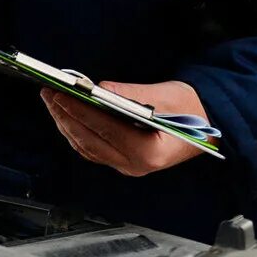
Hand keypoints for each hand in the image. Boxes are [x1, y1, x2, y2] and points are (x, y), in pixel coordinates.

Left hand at [41, 79, 207, 176]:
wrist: (207, 127)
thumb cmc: (191, 111)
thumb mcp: (165, 96)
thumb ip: (130, 94)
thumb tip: (97, 88)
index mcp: (149, 152)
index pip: (104, 129)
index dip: (79, 110)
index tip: (59, 93)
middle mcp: (135, 166)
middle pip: (89, 141)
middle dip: (65, 116)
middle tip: (48, 94)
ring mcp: (127, 167)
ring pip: (86, 147)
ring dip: (66, 124)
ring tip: (52, 102)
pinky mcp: (122, 162)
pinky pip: (91, 149)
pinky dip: (76, 132)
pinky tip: (66, 116)